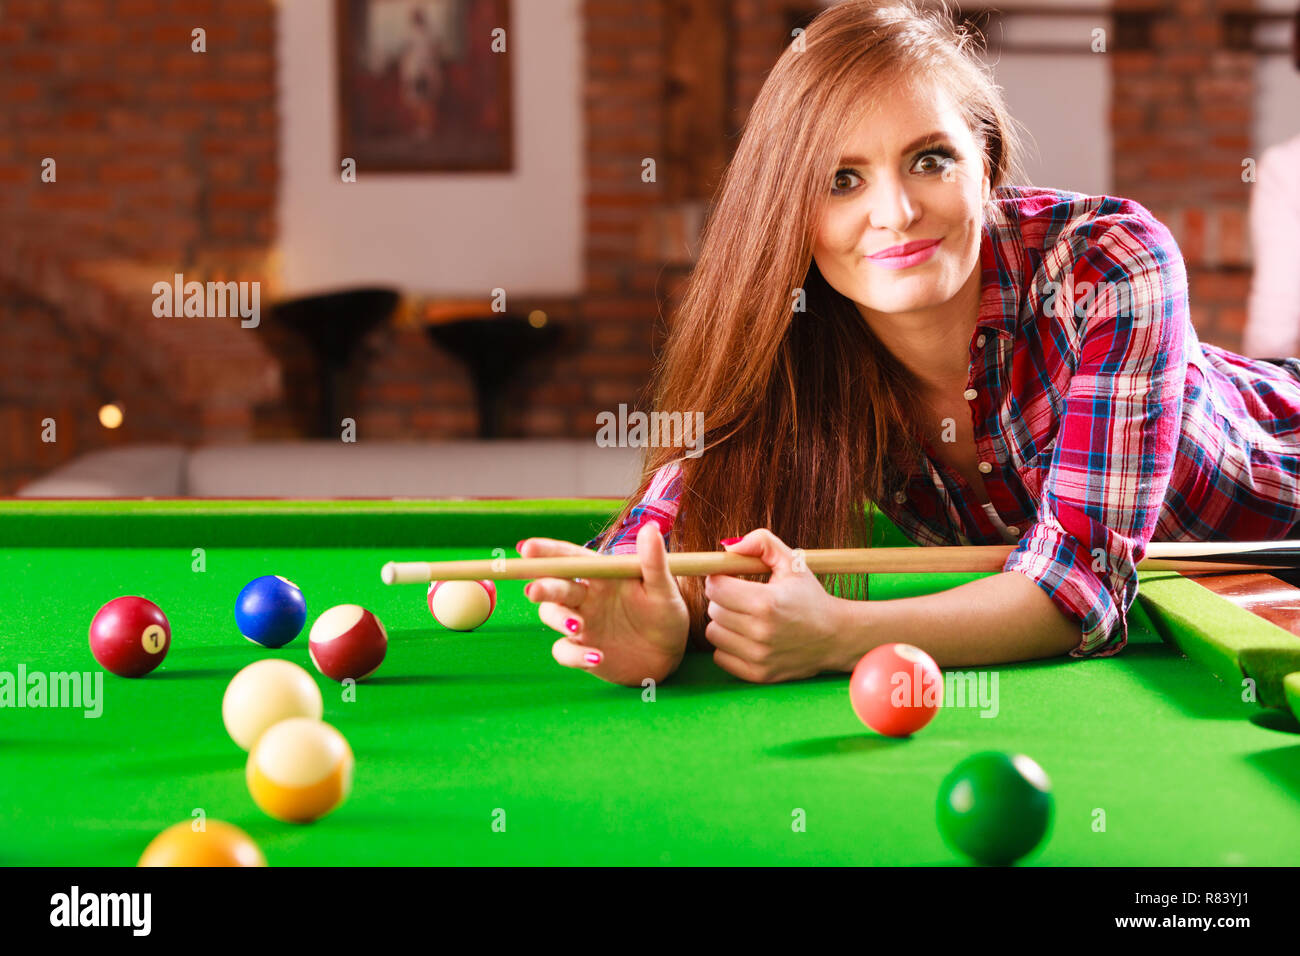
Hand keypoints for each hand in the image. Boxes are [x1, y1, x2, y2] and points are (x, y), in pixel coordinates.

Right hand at [521, 522, 688, 686]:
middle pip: (554, 586)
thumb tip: (650, 528)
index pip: (571, 558)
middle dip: (542, 587)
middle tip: (536, 590)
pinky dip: (574, 654)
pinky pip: (564, 650)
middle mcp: (586, 596)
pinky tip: (595, 656)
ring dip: (558, 618)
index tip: (528, 548)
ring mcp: (582, 624)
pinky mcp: (582, 650)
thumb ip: (654, 561)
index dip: (548, 552)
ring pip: (552, 615)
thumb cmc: (666, 615)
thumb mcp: (665, 589)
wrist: (669, 656)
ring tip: (576, 625)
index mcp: (603, 576)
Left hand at [704, 528, 845, 682]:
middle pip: (713, 610)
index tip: (729, 578)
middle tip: (741, 598)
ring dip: (724, 623)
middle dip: (723, 600)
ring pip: (713, 633)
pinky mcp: (759, 674)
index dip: (719, 578)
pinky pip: (720, 656)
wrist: (836, 636)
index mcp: (766, 602)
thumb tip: (729, 547)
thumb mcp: (793, 562)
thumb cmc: (810, 596)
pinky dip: (728, 646)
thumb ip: (761, 542)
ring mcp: (759, 656)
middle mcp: (761, 632)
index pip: (716, 587)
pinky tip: (746, 637)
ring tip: (744, 617)